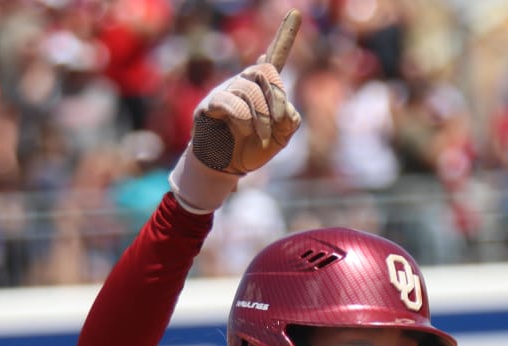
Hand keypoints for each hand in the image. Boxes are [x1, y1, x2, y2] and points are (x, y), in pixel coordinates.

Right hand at [169, 10, 301, 211]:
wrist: (225, 167)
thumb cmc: (251, 149)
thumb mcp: (280, 137)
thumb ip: (290, 120)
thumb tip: (285, 107)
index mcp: (263, 88)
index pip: (275, 57)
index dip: (285, 35)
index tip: (296, 12)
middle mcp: (244, 82)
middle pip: (266, 71)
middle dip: (277, 97)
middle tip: (278, 122)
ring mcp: (226, 90)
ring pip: (251, 90)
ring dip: (261, 118)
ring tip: (259, 136)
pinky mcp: (211, 104)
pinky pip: (231, 102)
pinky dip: (244, 119)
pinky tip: (244, 130)